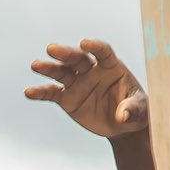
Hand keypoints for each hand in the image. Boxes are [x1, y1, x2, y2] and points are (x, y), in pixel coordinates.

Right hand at [24, 38, 148, 138]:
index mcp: (111, 66)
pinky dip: (40, 93)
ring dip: (49, 68)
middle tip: (51, 49)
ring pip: (61, 72)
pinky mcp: (67, 98)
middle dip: (65, 53)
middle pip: (77, 58)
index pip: (102, 52)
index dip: (95, 46)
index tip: (85, 43)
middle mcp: (92, 70)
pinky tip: (29, 93)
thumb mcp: (140, 111)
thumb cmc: (136, 111)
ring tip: (35, 65)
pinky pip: (52, 93)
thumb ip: (132, 109)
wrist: (123, 126)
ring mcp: (77, 83)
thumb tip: (122, 115)